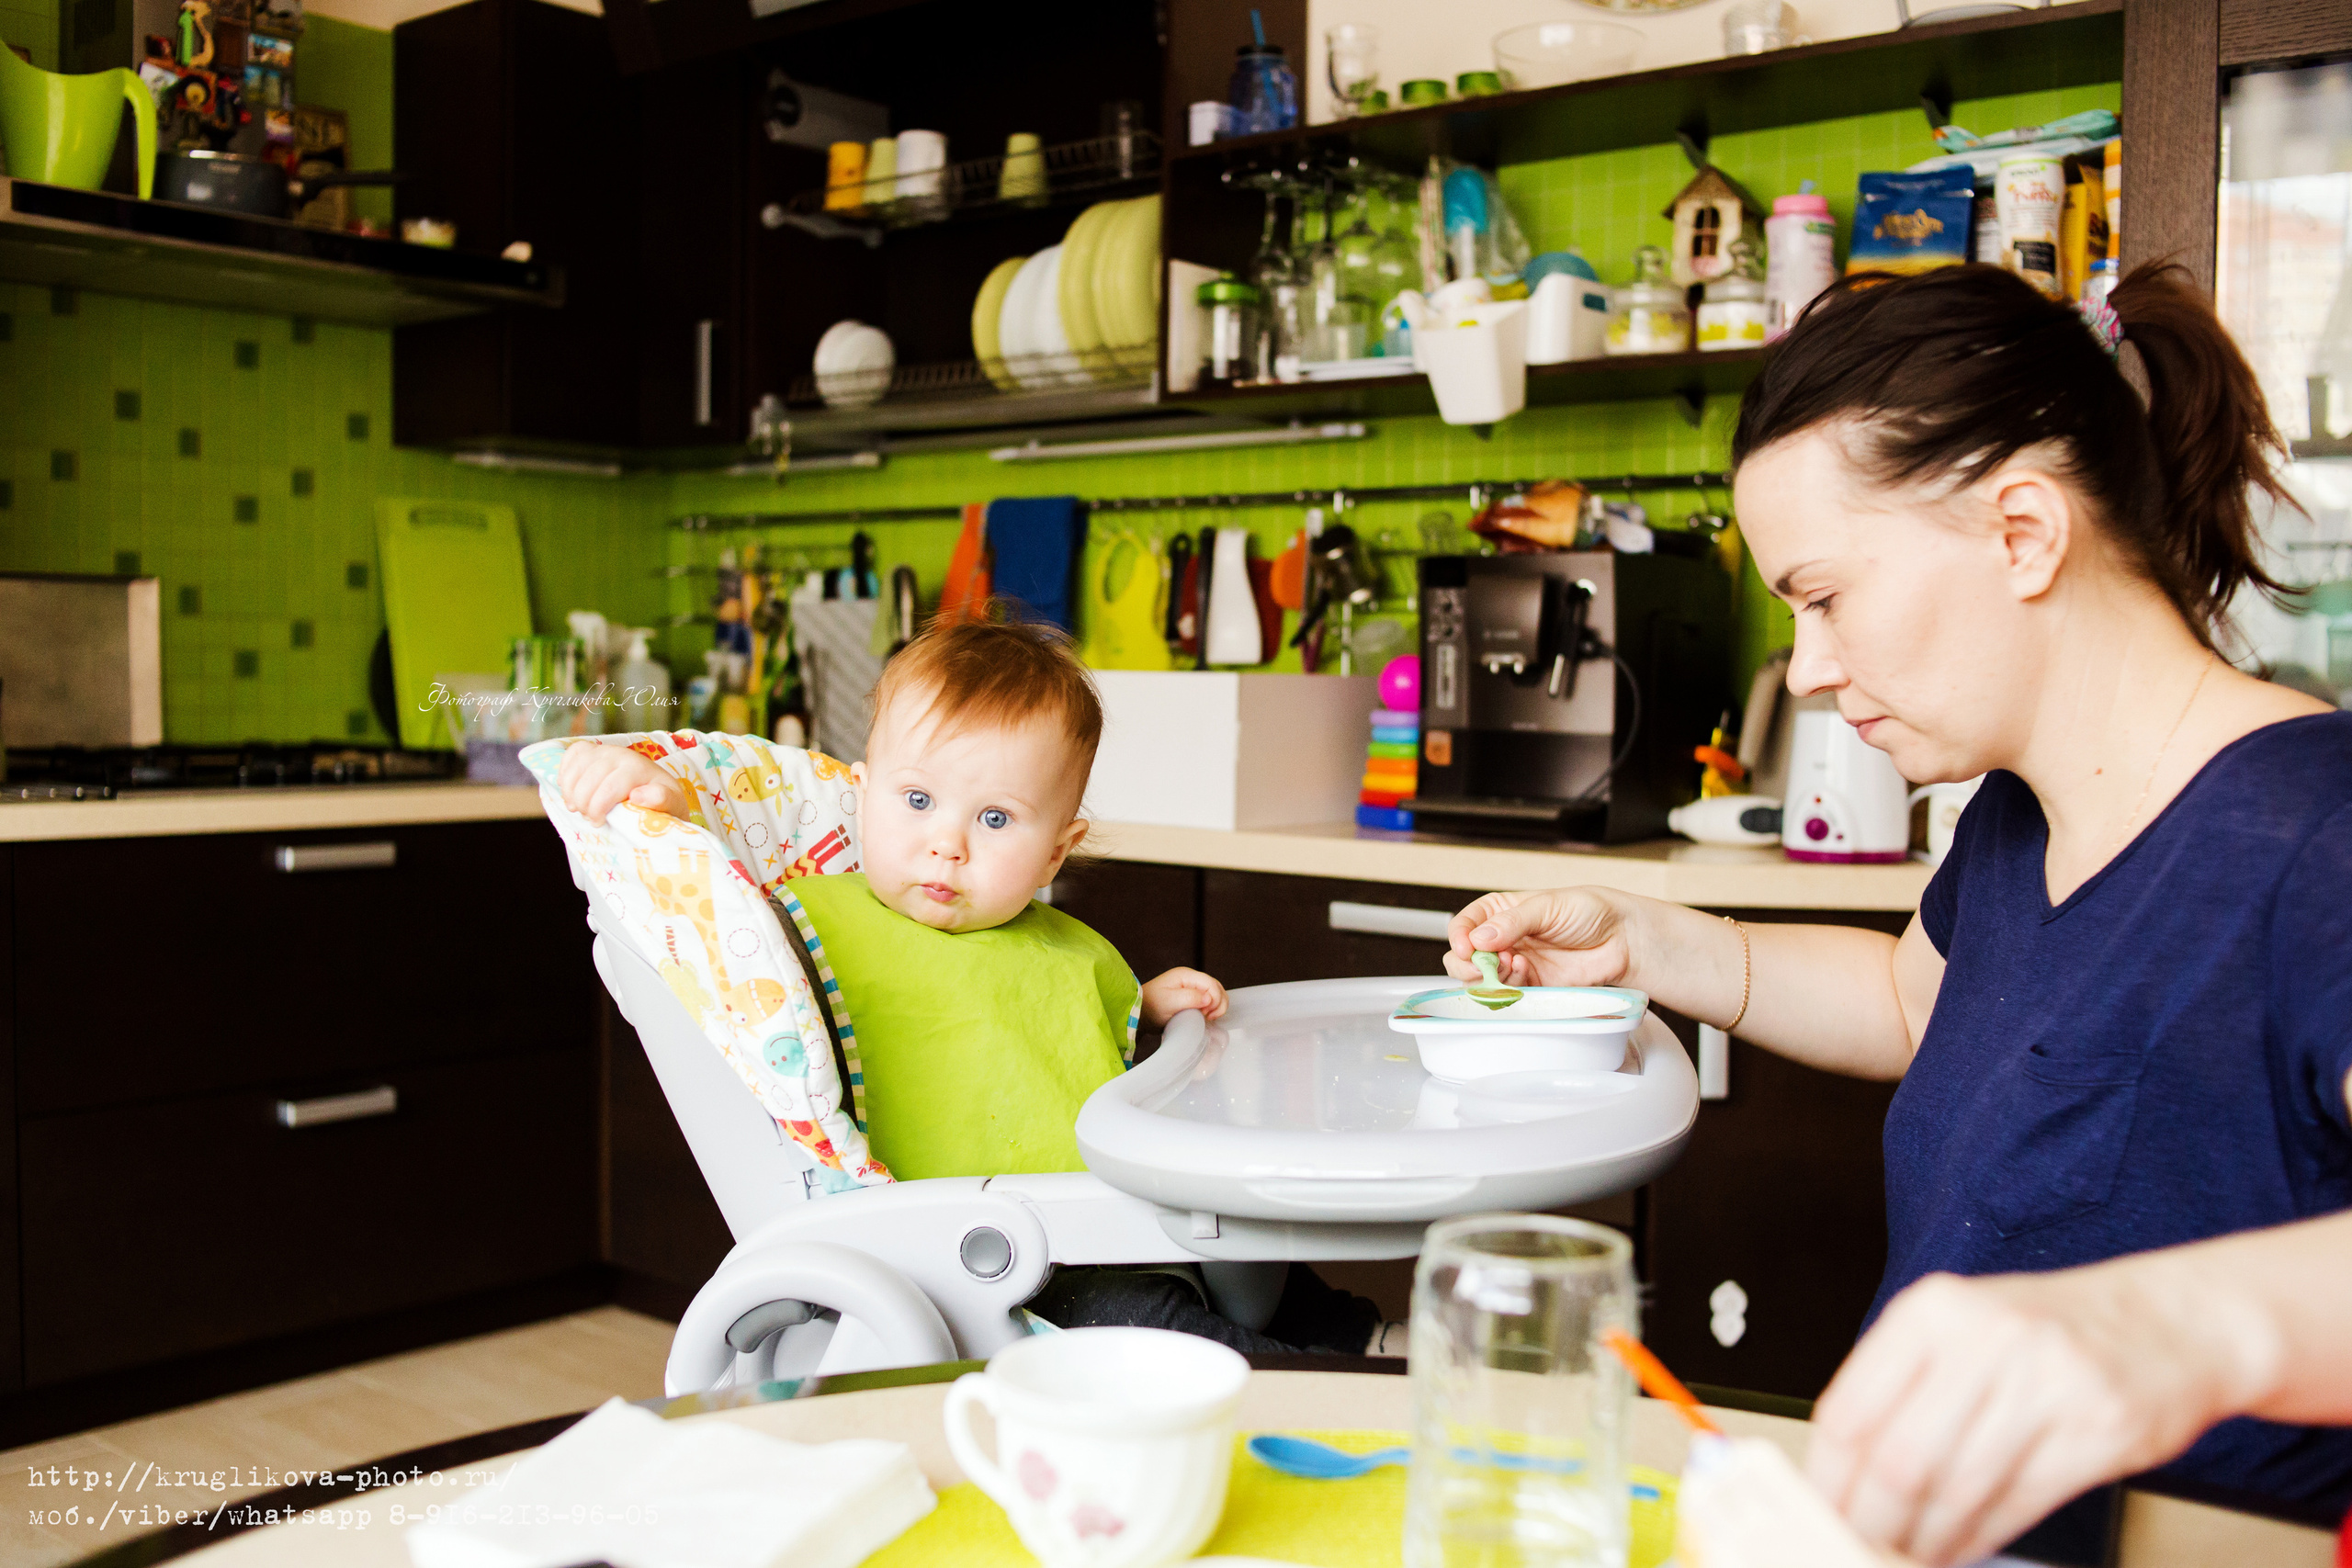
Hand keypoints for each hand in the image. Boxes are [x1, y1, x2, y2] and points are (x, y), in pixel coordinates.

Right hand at [557, 742, 691, 824]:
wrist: (656, 790)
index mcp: (639, 767)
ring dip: (571, 792)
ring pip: (576, 768)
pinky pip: (570, 755)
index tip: (598, 823)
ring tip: (577, 808)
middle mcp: (620, 753)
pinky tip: (570, 790)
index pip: (609, 787)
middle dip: (584, 803)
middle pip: (589, 779)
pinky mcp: (591, 750)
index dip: (598, 808)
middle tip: (589, 818)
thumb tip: (638, 795)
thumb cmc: (662, 803)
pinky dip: (565, 774)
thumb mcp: (671, 806)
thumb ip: (662, 800)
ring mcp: (604, 749)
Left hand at [1141, 967, 1227, 1027]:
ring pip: (1215, 993)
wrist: (1139, 1014)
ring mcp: (1192, 987)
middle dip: (1218, 1003)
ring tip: (1207, 1018)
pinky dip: (1212, 1008)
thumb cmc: (1151, 1007)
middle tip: (1207, 1017)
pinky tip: (1206, 1017)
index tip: (1205, 1014)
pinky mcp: (1192, 996)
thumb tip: (1209, 998)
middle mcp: (1191, 978)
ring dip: (1217, 1006)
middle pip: (1216, 987)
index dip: (1214, 1000)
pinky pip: (1209, 1000)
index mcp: (1186, 975)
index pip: (1211, 984)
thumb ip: (1189, 998)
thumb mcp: (1169, 1002)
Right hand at [1444, 888, 1636, 988]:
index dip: (1459, 937)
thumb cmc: (1590, 911)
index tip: (1465, 948)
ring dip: (1490, 977)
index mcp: (1501, 912)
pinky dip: (1509, 989)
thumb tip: (1479, 939)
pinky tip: (1525, 974)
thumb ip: (1512, 922)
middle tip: (1486, 963)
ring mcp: (1515, 965)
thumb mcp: (1548, 905)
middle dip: (1468, 964)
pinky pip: (1507, 996)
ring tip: (1513, 965)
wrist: (1623, 939)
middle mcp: (1503, 940)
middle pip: (1464, 958)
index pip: (1464, 925)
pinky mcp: (1531, 988)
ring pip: (1481, 981)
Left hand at [1808, 1267, 2265, 1565]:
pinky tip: (1961, 1547)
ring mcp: (2046, 1382)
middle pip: (1899, 1459)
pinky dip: (1979, 1537)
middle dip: (1872, 1520)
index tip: (1816, 1511)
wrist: (2171, 1321)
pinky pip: (2017, 1502)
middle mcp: (1985, 1338)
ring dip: (1926, 1539)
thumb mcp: (1963, 1326)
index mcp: (1933, 1310)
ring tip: (1909, 1555)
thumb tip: (1841, 1471)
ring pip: (1957, 1489)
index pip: (1851, 1408)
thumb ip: (1902, 1385)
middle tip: (1856, 1544)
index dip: (1827, 1477)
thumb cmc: (2051, 1331)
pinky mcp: (2097, 1430)